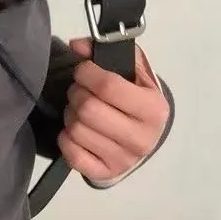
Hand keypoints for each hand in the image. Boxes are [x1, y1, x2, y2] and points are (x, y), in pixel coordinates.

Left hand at [58, 40, 168, 183]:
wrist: (145, 138)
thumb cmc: (138, 101)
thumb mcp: (135, 74)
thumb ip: (111, 53)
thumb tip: (77, 46)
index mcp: (154, 109)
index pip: (108, 86)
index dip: (87, 73)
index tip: (83, 69)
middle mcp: (142, 138)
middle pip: (89, 109)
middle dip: (77, 93)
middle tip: (79, 90)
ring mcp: (123, 159)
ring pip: (77, 130)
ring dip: (70, 115)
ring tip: (78, 110)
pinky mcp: (104, 173)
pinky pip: (72, 154)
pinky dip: (67, 139)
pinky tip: (75, 131)